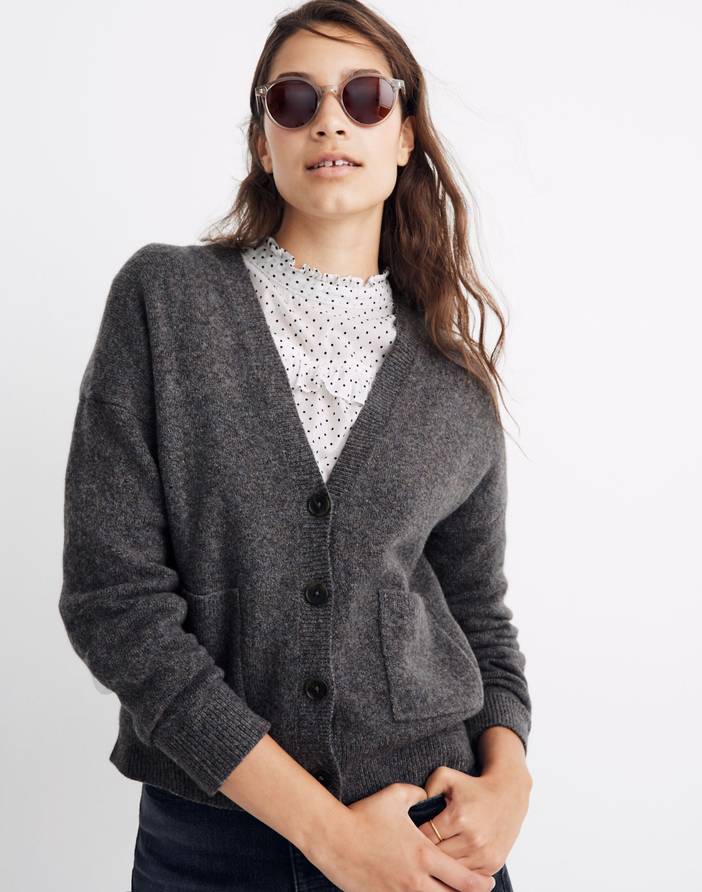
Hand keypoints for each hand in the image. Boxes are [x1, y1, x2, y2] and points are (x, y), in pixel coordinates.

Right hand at [306, 782, 497, 890]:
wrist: (333, 837)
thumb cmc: (364, 814)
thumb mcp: (395, 796)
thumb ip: (418, 794)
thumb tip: (427, 795)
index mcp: (423, 855)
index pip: (462, 878)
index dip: (479, 884)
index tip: (488, 882)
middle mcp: (415, 880)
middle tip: (475, 891)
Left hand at [419, 765, 531, 876]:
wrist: (508, 796)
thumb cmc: (473, 787)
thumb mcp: (448, 776)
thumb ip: (427, 786)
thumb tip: (414, 804)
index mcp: (459, 817)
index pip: (426, 836)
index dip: (416, 835)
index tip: (411, 833)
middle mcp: (473, 838)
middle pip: (437, 856)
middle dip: (427, 852)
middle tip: (418, 848)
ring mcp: (484, 854)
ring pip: (451, 870)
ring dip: (442, 865)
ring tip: (434, 857)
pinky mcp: (493, 864)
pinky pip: (467, 877)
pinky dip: (458, 872)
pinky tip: (451, 864)